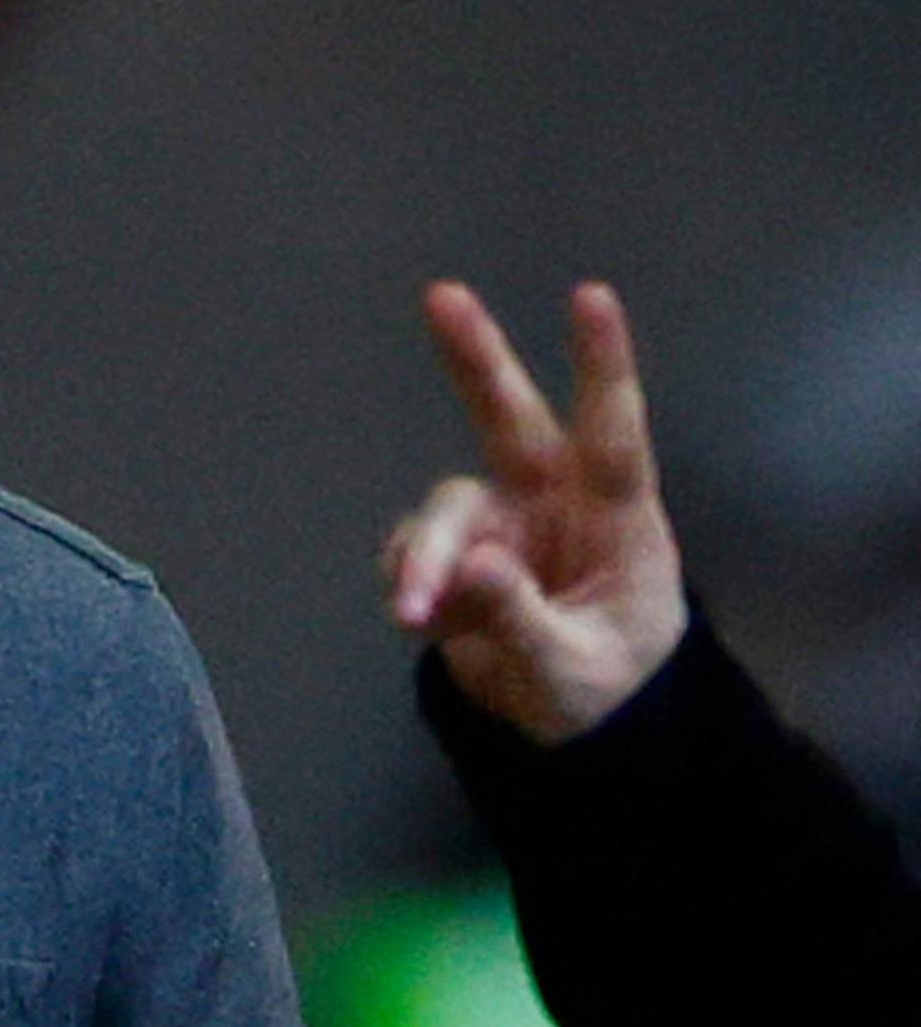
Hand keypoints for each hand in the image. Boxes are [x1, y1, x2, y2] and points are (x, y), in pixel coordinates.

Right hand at [381, 281, 688, 743]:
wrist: (572, 729)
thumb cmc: (604, 692)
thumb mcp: (570, 674)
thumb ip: (520, 621)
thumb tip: (472, 562)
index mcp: (615, 525)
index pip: (612, 437)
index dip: (602, 367)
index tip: (590, 296)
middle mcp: (553, 506)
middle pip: (511, 421)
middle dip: (476, 359)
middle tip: (442, 296)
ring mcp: (499, 525)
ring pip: (444, 511)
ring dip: (421, 556)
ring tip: (413, 616)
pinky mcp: (454, 553)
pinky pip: (412, 552)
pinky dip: (410, 584)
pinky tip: (428, 622)